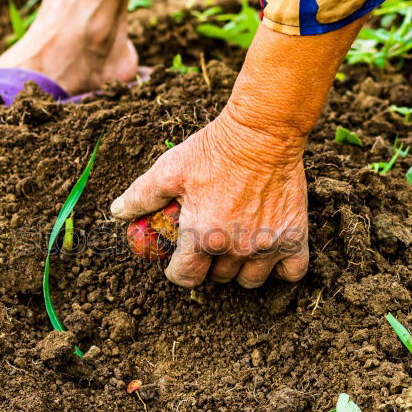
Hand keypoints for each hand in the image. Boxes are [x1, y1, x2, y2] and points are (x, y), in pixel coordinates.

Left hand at [110, 107, 308, 287]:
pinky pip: (291, 273)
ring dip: (240, 269)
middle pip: (218, 277)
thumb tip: (116, 213)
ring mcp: (267, 245)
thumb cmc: (213, 149)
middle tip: (209, 242)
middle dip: (209, 265)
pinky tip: (269, 253)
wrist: (262, 131)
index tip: (180, 260)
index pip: (185, 277)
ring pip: (250, 280)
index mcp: (201, 236)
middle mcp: (234, 248)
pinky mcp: (295, 237)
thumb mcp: (169, 169)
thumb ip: (140, 196)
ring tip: (237, 247)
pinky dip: (280, 269)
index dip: (178, 271)